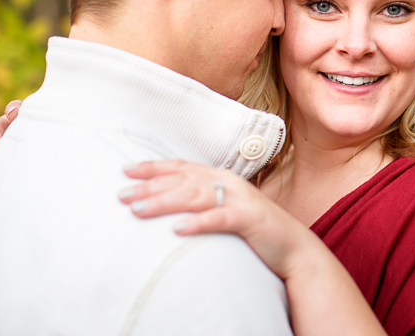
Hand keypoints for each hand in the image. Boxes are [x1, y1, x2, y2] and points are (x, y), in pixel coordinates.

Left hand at [120, 160, 386, 335]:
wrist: (293, 247)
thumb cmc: (254, 230)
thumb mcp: (226, 209)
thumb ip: (203, 201)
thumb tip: (169, 203)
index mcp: (222, 177)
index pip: (182, 168)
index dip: (154, 167)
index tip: (126, 170)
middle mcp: (229, 183)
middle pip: (183, 181)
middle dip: (150, 186)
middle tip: (121, 195)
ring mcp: (240, 199)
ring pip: (196, 196)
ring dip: (165, 202)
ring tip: (139, 211)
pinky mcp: (249, 219)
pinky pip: (220, 219)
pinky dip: (198, 223)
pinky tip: (177, 229)